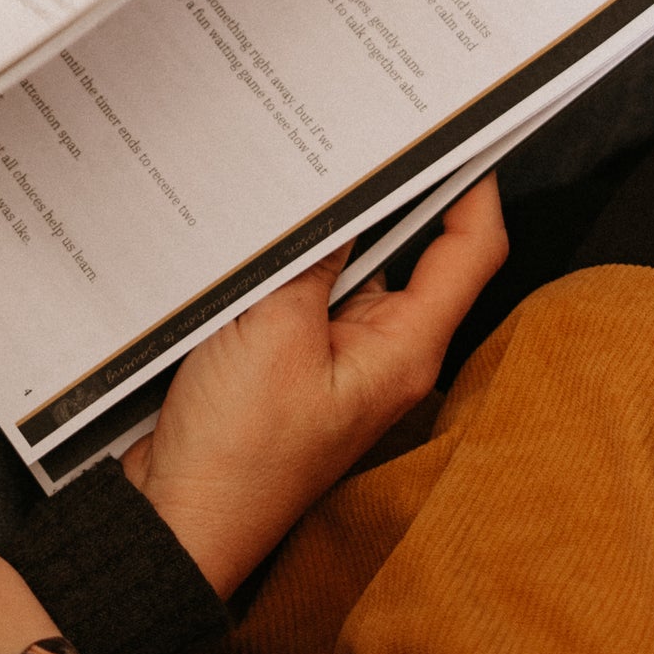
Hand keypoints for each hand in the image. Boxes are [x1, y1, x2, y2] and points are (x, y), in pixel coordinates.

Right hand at [124, 176, 506, 596]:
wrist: (180, 520)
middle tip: (355, 139)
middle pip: (406, 255)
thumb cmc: (237, 452)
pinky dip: (282, 268)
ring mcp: (335, 361)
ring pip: (344, 272)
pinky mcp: (290, 365)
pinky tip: (250, 240)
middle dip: (382, 198)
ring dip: (319, 236)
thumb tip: (344, 198)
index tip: (459, 134)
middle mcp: (380, 354)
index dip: (473, 188)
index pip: (468, 253)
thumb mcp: (274, 332)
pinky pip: (300, 298)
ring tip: (288, 186)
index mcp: (403, 351)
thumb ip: (313, 261)